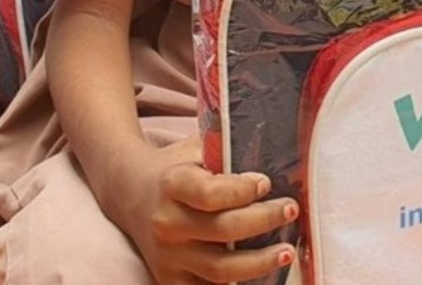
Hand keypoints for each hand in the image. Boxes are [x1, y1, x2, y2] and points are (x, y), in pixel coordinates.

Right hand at [124, 145, 298, 284]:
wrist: (131, 193)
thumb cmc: (176, 168)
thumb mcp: (194, 149)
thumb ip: (224, 150)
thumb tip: (273, 152)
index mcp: (172, 184)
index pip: (210, 194)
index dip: (243, 191)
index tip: (266, 183)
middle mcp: (167, 223)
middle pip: (223, 231)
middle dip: (264, 221)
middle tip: (290, 210)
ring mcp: (168, 257)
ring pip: (220, 271)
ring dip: (260, 263)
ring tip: (287, 251)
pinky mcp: (170, 281)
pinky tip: (262, 275)